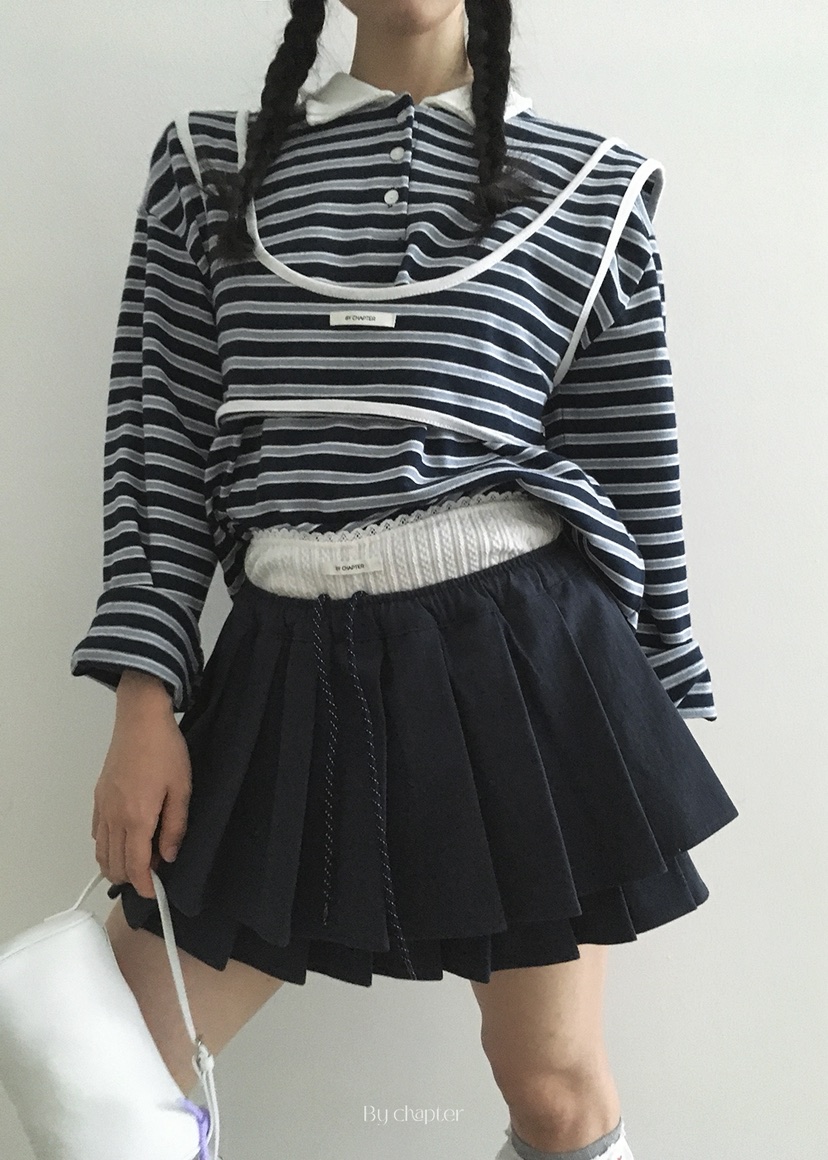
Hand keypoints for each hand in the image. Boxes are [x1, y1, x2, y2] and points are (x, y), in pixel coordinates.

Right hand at [92, 694, 191, 899]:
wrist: (141, 719)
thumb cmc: (166, 750)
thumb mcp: (181, 789)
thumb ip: (175, 827)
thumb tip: (167, 856)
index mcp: (137, 818)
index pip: (134, 866)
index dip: (144, 885)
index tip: (154, 892)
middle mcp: (114, 817)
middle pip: (113, 864)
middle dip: (131, 878)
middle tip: (153, 873)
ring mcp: (102, 807)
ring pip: (101, 852)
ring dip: (116, 864)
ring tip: (139, 862)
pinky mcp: (98, 797)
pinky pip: (97, 833)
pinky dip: (107, 846)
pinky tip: (124, 840)